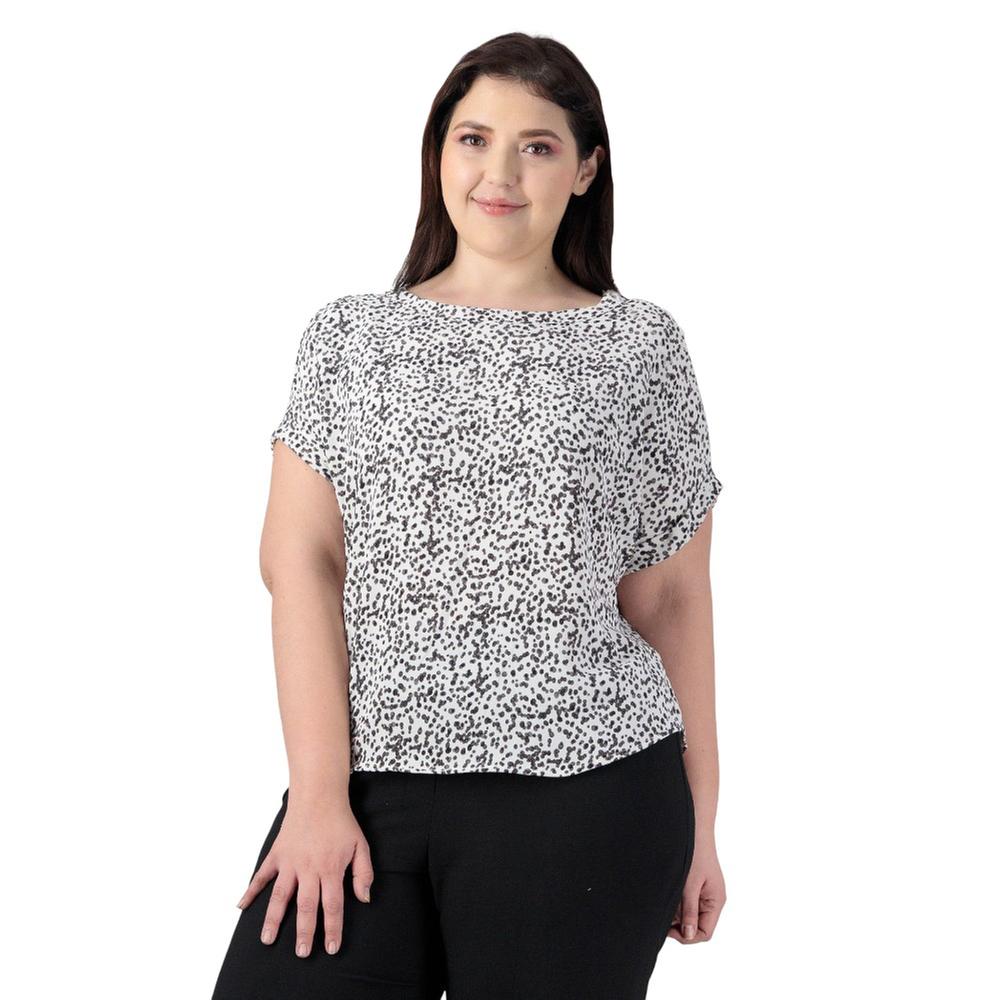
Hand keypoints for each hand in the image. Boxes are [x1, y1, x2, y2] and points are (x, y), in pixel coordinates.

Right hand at [235, 795, 373, 957]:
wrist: (319, 797)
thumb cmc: (341, 822)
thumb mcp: (360, 846)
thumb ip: (363, 873)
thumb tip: (364, 899)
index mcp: (330, 868)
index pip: (333, 905)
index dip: (332, 928)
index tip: (331, 948)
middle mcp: (308, 869)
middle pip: (306, 906)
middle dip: (304, 932)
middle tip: (302, 953)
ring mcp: (290, 862)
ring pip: (280, 896)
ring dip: (273, 919)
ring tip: (267, 940)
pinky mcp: (277, 854)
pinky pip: (261, 875)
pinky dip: (250, 891)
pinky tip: (241, 906)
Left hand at [667, 834, 725, 943]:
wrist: (693, 828)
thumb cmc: (694, 853)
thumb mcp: (690, 885)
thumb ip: (689, 911)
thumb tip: (689, 935)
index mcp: (715, 902)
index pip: (705, 933)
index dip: (688, 936)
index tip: (668, 929)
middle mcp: (711, 900)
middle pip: (696, 925)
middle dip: (679, 924)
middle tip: (662, 915)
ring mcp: (704, 893)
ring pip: (689, 915)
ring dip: (675, 913)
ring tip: (664, 900)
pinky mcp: (695, 886)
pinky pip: (686, 903)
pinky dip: (675, 902)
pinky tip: (666, 893)